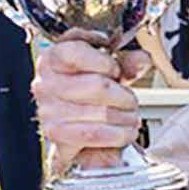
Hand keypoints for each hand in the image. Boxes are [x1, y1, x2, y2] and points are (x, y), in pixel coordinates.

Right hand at [31, 40, 147, 170]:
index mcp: (53, 59)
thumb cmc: (90, 95)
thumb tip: (142, 59)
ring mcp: (49, 111)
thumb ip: (127, 62)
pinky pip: (97, 135)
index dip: (106, 63)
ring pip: (103, 113)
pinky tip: (125, 132)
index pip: (76, 53)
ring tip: (130, 117)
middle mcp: (46, 84)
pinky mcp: (57, 136)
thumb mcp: (110, 72)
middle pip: (99, 86)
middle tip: (130, 101)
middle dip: (126, 96)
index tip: (116, 70)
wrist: (77, 129)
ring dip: (127, 117)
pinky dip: (120, 134)